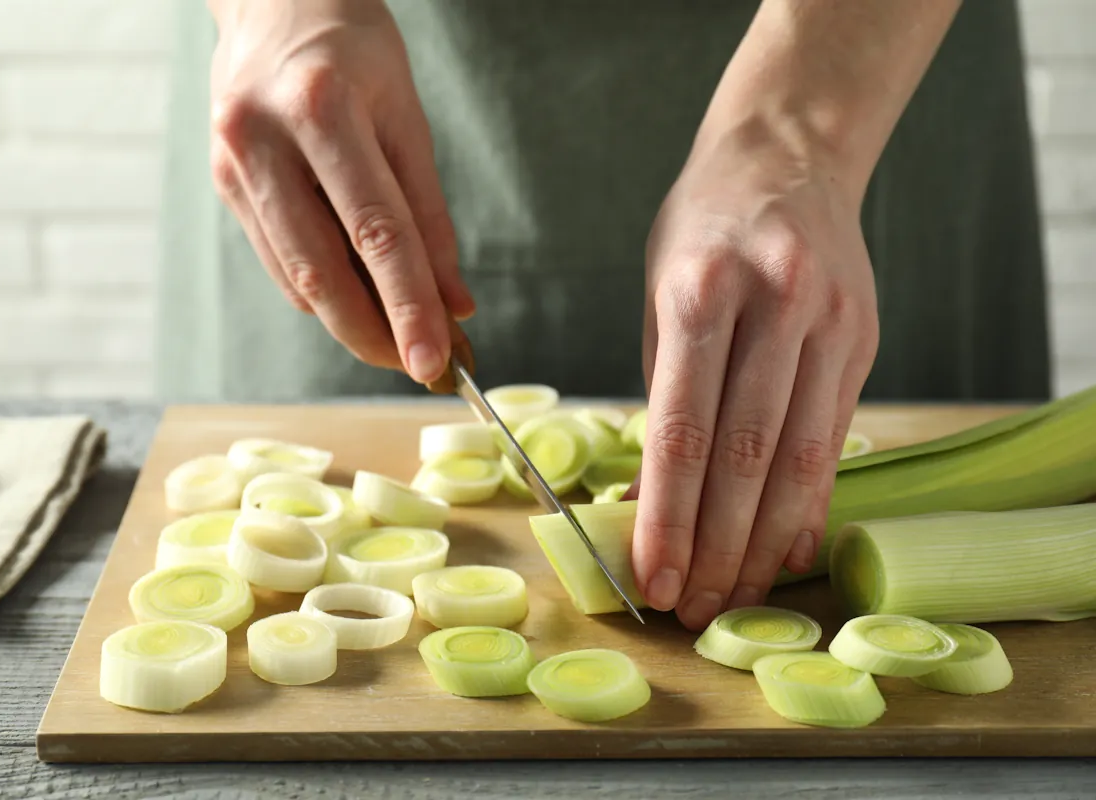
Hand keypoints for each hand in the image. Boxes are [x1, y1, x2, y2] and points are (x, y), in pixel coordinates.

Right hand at [206, 0, 473, 383]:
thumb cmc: (354, 50)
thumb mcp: (407, 117)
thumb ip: (429, 215)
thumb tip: (453, 304)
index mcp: (322, 108)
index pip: (377, 232)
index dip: (409, 306)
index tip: (439, 361)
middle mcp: (264, 140)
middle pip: (323, 271)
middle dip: (376, 334)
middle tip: (423, 367)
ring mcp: (233, 165)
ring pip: (296, 277)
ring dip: (352, 323)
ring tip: (401, 340)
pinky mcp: (222, 184)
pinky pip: (279, 261)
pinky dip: (323, 291)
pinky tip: (357, 297)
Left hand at [628, 122, 879, 630]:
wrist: (787, 155)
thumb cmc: (701, 231)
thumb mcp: (657, 294)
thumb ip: (661, 395)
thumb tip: (648, 502)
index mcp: (700, 290)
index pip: (682, 428)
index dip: (669, 515)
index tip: (655, 578)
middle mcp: (772, 304)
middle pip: (744, 455)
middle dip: (718, 546)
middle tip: (695, 609)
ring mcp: (829, 321)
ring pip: (797, 457)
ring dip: (765, 542)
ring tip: (738, 598)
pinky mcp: (863, 339)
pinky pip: (834, 438)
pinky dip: (808, 503)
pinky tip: (788, 552)